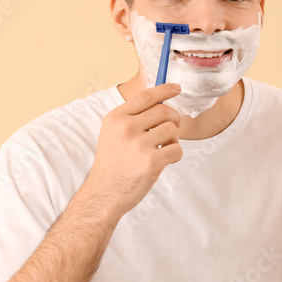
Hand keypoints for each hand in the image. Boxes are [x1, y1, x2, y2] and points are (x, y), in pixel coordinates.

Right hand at [87, 83, 182, 214]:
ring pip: (172, 130)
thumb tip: (160, 102)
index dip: (165, 90)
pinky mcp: (151, 161)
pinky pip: (177, 150)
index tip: (177, 88)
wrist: (105, 193)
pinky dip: (175, 156)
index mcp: (116, 118)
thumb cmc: (113, 165)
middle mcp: (126, 128)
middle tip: (172, 131)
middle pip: (164, 111)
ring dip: (173, 140)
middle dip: (174, 119)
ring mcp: (138, 145)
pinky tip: (164, 161)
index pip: (145, 96)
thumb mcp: (112, 134)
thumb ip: (132, 118)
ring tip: (162, 150)